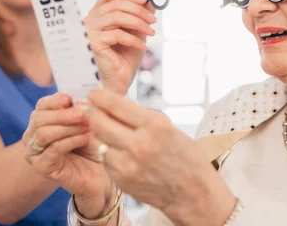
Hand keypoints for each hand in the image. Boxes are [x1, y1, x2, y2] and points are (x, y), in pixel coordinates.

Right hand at [22, 92, 113, 216]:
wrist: (100, 173)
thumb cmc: (96, 142)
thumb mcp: (95, 118)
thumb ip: (93, 102)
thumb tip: (94, 88)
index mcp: (43, 119)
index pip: (42, 104)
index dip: (55, 100)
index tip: (70, 99)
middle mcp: (34, 134)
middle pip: (39, 118)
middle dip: (62, 115)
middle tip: (83, 115)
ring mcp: (35, 152)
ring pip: (43, 133)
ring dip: (67, 127)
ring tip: (87, 127)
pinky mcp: (42, 167)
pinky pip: (53, 149)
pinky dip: (71, 141)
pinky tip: (86, 138)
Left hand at [83, 89, 236, 225]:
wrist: (192, 193)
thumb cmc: (184, 156)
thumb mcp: (168, 127)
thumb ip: (141, 116)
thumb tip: (114, 103)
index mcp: (154, 126)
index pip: (115, 105)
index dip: (100, 96)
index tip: (95, 93)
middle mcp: (139, 145)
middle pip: (99, 122)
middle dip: (94, 113)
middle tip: (94, 109)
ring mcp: (128, 165)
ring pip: (97, 141)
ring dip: (99, 133)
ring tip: (106, 129)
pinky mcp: (121, 180)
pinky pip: (104, 159)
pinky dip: (107, 152)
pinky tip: (117, 150)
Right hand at [84, 0, 156, 95]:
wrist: (118, 83)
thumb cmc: (124, 59)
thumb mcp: (136, 32)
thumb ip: (141, 16)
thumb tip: (151, 0)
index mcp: (99, 15)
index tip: (145, 0)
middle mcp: (90, 20)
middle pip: (116, 4)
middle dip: (139, 10)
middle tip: (154, 20)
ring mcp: (89, 31)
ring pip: (116, 16)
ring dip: (138, 23)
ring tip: (151, 33)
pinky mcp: (92, 43)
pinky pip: (116, 34)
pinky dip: (133, 39)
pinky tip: (143, 46)